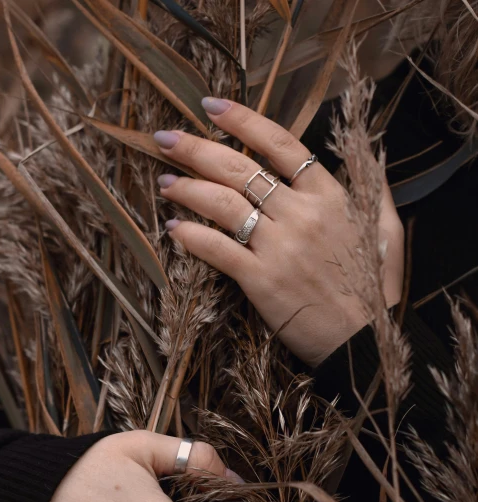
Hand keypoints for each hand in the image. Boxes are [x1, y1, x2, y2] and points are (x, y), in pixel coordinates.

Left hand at [154, 98, 403, 365]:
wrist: (365, 341)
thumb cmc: (375, 289)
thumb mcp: (388, 231)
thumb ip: (377, 190)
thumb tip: (373, 154)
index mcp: (330, 196)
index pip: (281, 144)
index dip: (243, 121)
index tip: (211, 107)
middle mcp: (301, 214)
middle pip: (240, 169)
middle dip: (196, 149)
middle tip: (165, 138)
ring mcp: (279, 247)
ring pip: (222, 204)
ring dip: (187, 189)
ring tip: (166, 182)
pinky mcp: (261, 280)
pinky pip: (218, 249)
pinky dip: (192, 236)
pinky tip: (174, 228)